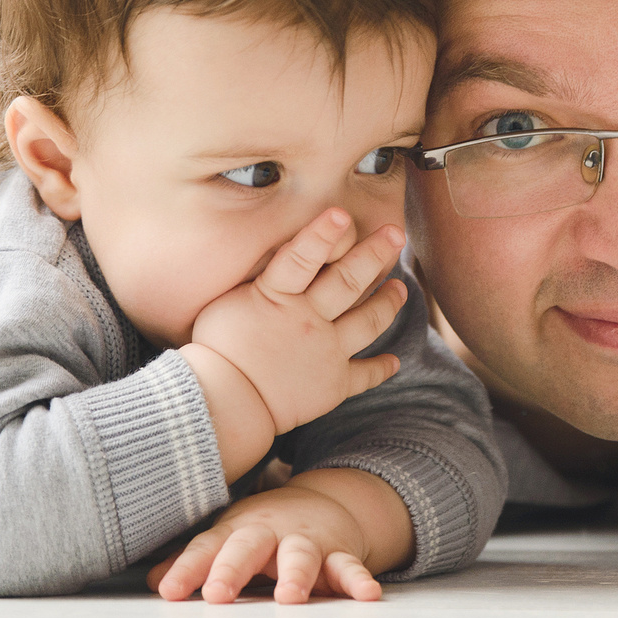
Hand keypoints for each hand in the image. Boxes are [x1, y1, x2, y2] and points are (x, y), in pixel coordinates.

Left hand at [151, 481, 385, 604]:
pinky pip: (349, 567)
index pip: (205, 549)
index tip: (169, 592)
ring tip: (289, 598)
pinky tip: (367, 595)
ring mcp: (305, 542)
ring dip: (295, 575)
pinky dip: (358, 580)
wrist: (319, 504)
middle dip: (232, 569)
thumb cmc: (260, 532)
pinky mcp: (338, 554)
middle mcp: (269, 534)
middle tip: (217, 593)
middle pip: (247, 548)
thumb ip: (192, 563)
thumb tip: (152, 582)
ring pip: (299, 556)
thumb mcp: (225, 540)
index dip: (186, 570)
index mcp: (235, 532)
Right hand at [181, 208, 408, 477]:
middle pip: (349, 281)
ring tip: (401, 288)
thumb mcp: (227, 305)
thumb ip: (256, 282)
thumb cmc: (216, 351)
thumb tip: (277, 259)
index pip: (302, 256)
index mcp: (276, 297)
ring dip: (387, 302)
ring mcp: (326, 352)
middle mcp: (308, 320)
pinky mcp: (333, 385)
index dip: (322, 234)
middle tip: (395, 234)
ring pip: (367, 321)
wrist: (226, 404)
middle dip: (374, 254)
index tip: (342, 214)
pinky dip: (380, 368)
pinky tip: (393, 362)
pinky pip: (364, 375)